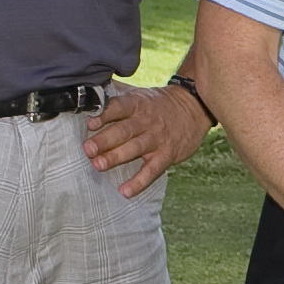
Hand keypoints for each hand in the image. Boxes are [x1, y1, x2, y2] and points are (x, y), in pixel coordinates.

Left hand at [81, 83, 208, 194]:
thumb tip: (88, 92)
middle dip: (105, 140)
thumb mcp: (139, 93)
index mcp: (137, 104)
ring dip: (116, 157)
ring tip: (98, 165)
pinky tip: (125, 191)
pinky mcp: (167, 155)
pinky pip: (152, 170)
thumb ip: (115, 94)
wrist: (194, 107)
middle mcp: (146, 121)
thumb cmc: (158, 104)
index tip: (90, 123)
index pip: (119, 107)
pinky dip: (139, 182)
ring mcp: (157, 139)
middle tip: (88, 149)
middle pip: (124, 130)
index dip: (104, 115)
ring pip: (135, 148)